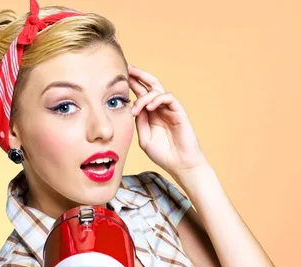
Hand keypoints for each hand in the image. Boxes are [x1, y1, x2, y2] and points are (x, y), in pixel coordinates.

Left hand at [128, 65, 208, 181]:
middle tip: (128, 68)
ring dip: (144, 96)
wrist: (180, 164)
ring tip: (136, 109)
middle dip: (138, 75)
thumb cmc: (163, 154)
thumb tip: (134, 108)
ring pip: (157, 90)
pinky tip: (149, 108)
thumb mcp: (144, 138)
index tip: (120, 77)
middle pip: (150, 85)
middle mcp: (160, 108)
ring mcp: (170, 109)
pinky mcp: (179, 111)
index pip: (140, 93)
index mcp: (150, 114)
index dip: (131, 84)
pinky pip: (168, 97)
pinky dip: (157, 99)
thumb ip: (139, 122)